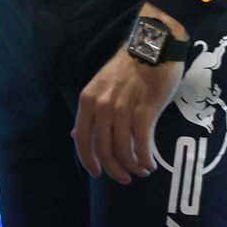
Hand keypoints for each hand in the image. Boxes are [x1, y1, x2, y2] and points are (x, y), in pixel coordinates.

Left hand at [72, 39, 184, 184]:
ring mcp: (122, 110)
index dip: (88, 161)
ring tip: (141, 171)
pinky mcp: (144, 112)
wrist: (152, 47)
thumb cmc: (128, 68)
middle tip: (124, 179)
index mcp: (88, 100)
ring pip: (123, 152)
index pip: (81, 139)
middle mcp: (102, 107)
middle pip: (103, 150)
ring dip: (132, 168)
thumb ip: (90, 113)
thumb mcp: (101, 87)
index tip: (98, 174)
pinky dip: (146, 161)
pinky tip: (151, 165)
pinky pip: (143, 146)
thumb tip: (75, 134)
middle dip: (113, 170)